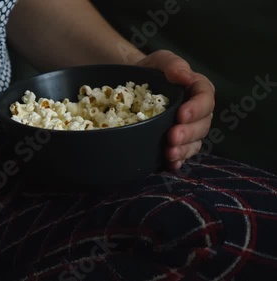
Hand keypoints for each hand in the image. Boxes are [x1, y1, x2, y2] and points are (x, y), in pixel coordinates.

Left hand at [135, 50, 214, 169]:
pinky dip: (178, 160)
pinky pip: (182, 154)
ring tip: (170, 153)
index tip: (181, 114)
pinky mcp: (175, 142)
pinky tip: (170, 164)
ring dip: (184, 150)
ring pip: (194, 143)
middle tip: (172, 137)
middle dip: (188, 133)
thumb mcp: (160, 60)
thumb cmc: (150, 70)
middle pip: (202, 125)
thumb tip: (184, 76)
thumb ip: (173, 65)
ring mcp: (187, 129)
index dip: (196, 108)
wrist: (131, 85)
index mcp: (197, 90)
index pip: (205, 99)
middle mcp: (197, 112)